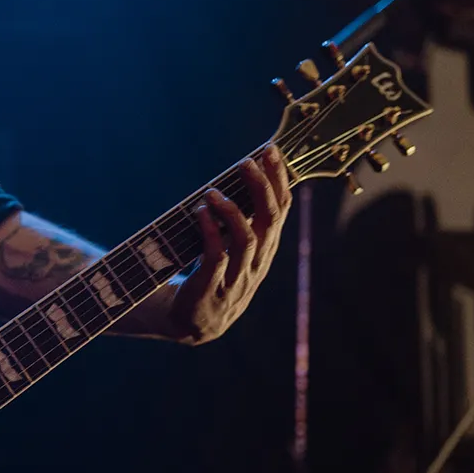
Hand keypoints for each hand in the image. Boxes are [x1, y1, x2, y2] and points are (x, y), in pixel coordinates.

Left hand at [166, 145, 291, 344]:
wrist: (193, 321)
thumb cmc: (212, 273)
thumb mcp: (233, 244)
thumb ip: (241, 216)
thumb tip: (243, 172)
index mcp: (266, 248)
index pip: (281, 210)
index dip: (279, 180)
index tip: (270, 151)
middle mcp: (258, 263)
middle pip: (269, 221)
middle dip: (261, 188)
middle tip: (247, 162)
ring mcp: (238, 279)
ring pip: (247, 240)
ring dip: (232, 211)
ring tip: (212, 191)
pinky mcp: (213, 290)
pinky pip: (217, 258)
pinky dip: (210, 232)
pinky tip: (200, 212)